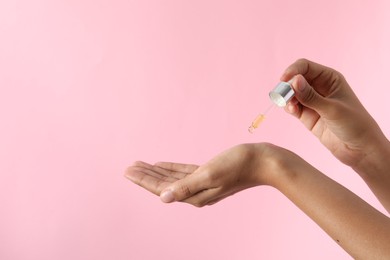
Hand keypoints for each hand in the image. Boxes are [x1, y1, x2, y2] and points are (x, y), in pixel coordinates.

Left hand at [125, 143, 291, 206]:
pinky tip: (161, 164)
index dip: (144, 180)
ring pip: (171, 178)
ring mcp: (202, 183)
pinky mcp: (207, 174)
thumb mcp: (210, 174)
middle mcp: (196, 192)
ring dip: (155, 171)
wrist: (262, 162)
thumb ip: (186, 186)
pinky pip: (183, 172)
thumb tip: (163, 198)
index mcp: (195, 194)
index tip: (128, 171)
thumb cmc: (238, 166)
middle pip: (164, 184)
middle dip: (145, 176)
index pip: (162, 188)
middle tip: (128, 167)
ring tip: (140, 165)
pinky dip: (170, 168)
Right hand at [280, 59, 387, 168]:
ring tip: (290, 106)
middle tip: (283, 96)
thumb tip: (293, 81)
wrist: (359, 149)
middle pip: (296, 79)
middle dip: (287, 85)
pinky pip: (293, 107)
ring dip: (287, 98)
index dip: (293, 70)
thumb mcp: (331, 109)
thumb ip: (310, 96)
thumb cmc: (354, 124)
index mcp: (330, 78)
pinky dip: (289, 107)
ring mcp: (312, 102)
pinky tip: (292, 111)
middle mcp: (319, 87)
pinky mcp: (307, 115)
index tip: (283, 79)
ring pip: (292, 93)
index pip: (305, 66)